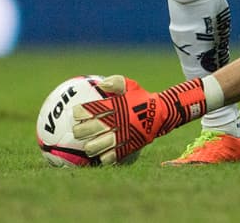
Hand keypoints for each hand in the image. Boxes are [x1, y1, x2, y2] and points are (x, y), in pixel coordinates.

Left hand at [73, 75, 206, 164]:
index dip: (79, 112)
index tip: (77, 113)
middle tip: (79, 130)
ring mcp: (120, 136)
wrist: (162, 114)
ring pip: (94, 147)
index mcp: (114, 107)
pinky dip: (103, 156)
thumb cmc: (142, 99)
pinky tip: (102, 153)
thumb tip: (100, 84)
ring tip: (89, 144)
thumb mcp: (131, 85)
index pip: (88, 110)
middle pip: (86, 130)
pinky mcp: (127, 148)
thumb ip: (116, 82)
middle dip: (79, 131)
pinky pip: (108, 157)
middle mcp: (114, 122)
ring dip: (89, 146)